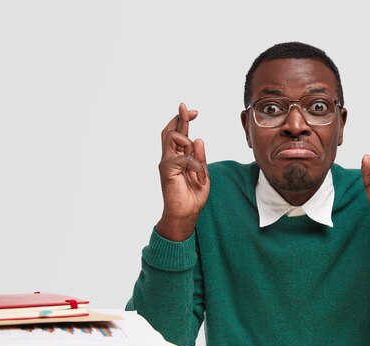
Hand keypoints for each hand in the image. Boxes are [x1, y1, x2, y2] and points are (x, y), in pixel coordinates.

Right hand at [155, 103, 209, 240]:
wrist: (186, 214)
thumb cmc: (193, 195)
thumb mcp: (203, 174)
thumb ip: (200, 157)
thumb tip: (199, 139)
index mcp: (179, 157)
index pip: (178, 134)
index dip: (183, 120)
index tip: (194, 112)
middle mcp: (170, 157)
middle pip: (170, 130)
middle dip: (179, 117)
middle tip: (185, 107)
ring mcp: (167, 162)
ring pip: (173, 137)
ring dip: (189, 144)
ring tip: (197, 165)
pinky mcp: (166, 169)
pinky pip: (183, 157)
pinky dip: (196, 166)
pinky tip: (199, 178)